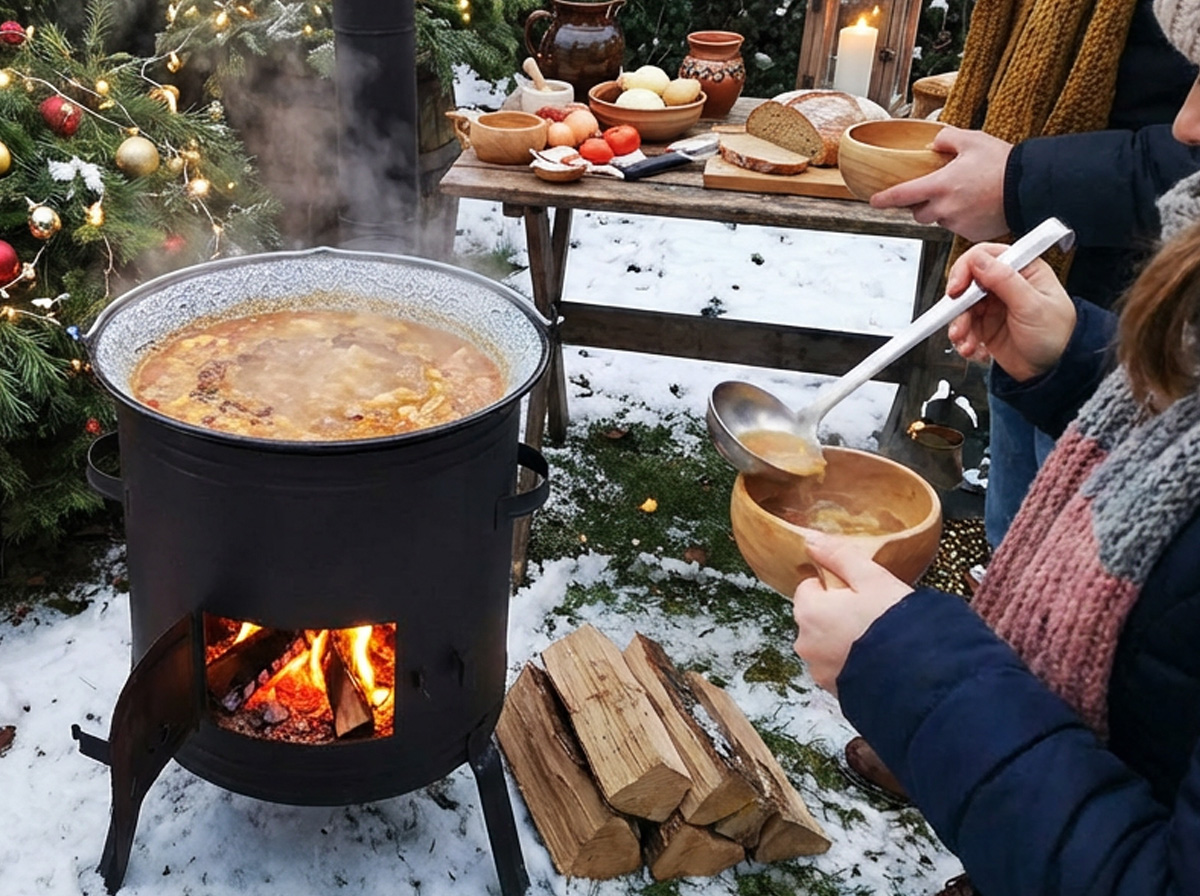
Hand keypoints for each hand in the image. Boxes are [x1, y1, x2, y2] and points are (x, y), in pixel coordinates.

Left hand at [792, 532, 912, 695]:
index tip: (860, 591)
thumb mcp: (871, 578)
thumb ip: (838, 556)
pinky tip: (875, 658)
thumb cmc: (895, 623)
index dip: (836, 585)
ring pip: (825, 642)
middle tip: (872, 613)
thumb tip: (811, 540)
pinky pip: (837, 667)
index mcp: (809, 611)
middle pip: (815, 615)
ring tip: (876, 638)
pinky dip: (851, 662)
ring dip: (843, 638)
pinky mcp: (833, 690)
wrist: (919, 677)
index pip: (809, 586)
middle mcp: (805, 642)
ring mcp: (818, 669)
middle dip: (837, 612)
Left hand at [870, 127, 1011, 242]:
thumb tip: (934, 143)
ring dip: (944, 211)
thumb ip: (947, 139)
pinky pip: (958, 228)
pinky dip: (961, 218)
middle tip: (936, 191)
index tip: (874, 201)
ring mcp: (959, 223)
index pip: (902, 195)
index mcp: (940, 185)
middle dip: (921, 204)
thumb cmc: (1003, 163)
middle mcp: (946, 208)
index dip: (885, 199)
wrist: (1031, 186)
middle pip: (919, 213)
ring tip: (965, 195)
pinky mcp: (972, 233)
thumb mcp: (972, 140)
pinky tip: (977, 205)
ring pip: (939, 220)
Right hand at [945, 243, 1076, 380]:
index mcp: (1023, 270)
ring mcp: (994, 306)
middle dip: (958, 300)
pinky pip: (964, 326)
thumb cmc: (1057, 336)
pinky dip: (962, 337)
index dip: (967, 268)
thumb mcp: (1033, 306)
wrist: (1053, 372)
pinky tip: (970, 347)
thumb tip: (979, 260)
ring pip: (962, 306)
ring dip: (959, 323)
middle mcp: (1006, 285)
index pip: (986, 256)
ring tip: (964, 338)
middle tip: (955, 314)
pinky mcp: (986, 326)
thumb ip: (1005, 280)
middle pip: (968, 281)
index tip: (958, 287)